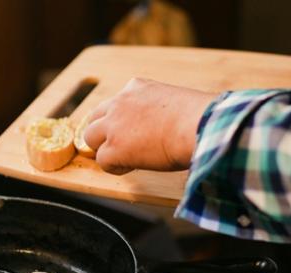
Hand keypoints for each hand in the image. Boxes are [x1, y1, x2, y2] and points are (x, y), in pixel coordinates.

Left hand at [83, 78, 216, 174]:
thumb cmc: (199, 117)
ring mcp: (114, 124)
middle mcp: (120, 102)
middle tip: (122, 146)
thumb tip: (168, 125)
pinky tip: (132, 167)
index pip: (115, 103)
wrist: (200, 126)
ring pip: (90, 137)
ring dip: (104, 148)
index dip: (122, 120)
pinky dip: (115, 167)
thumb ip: (161, 109)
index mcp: (137, 87)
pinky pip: (102, 161)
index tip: (137, 130)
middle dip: (104, 132)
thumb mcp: (174, 101)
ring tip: (125, 158)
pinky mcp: (114, 147)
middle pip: (95, 118)